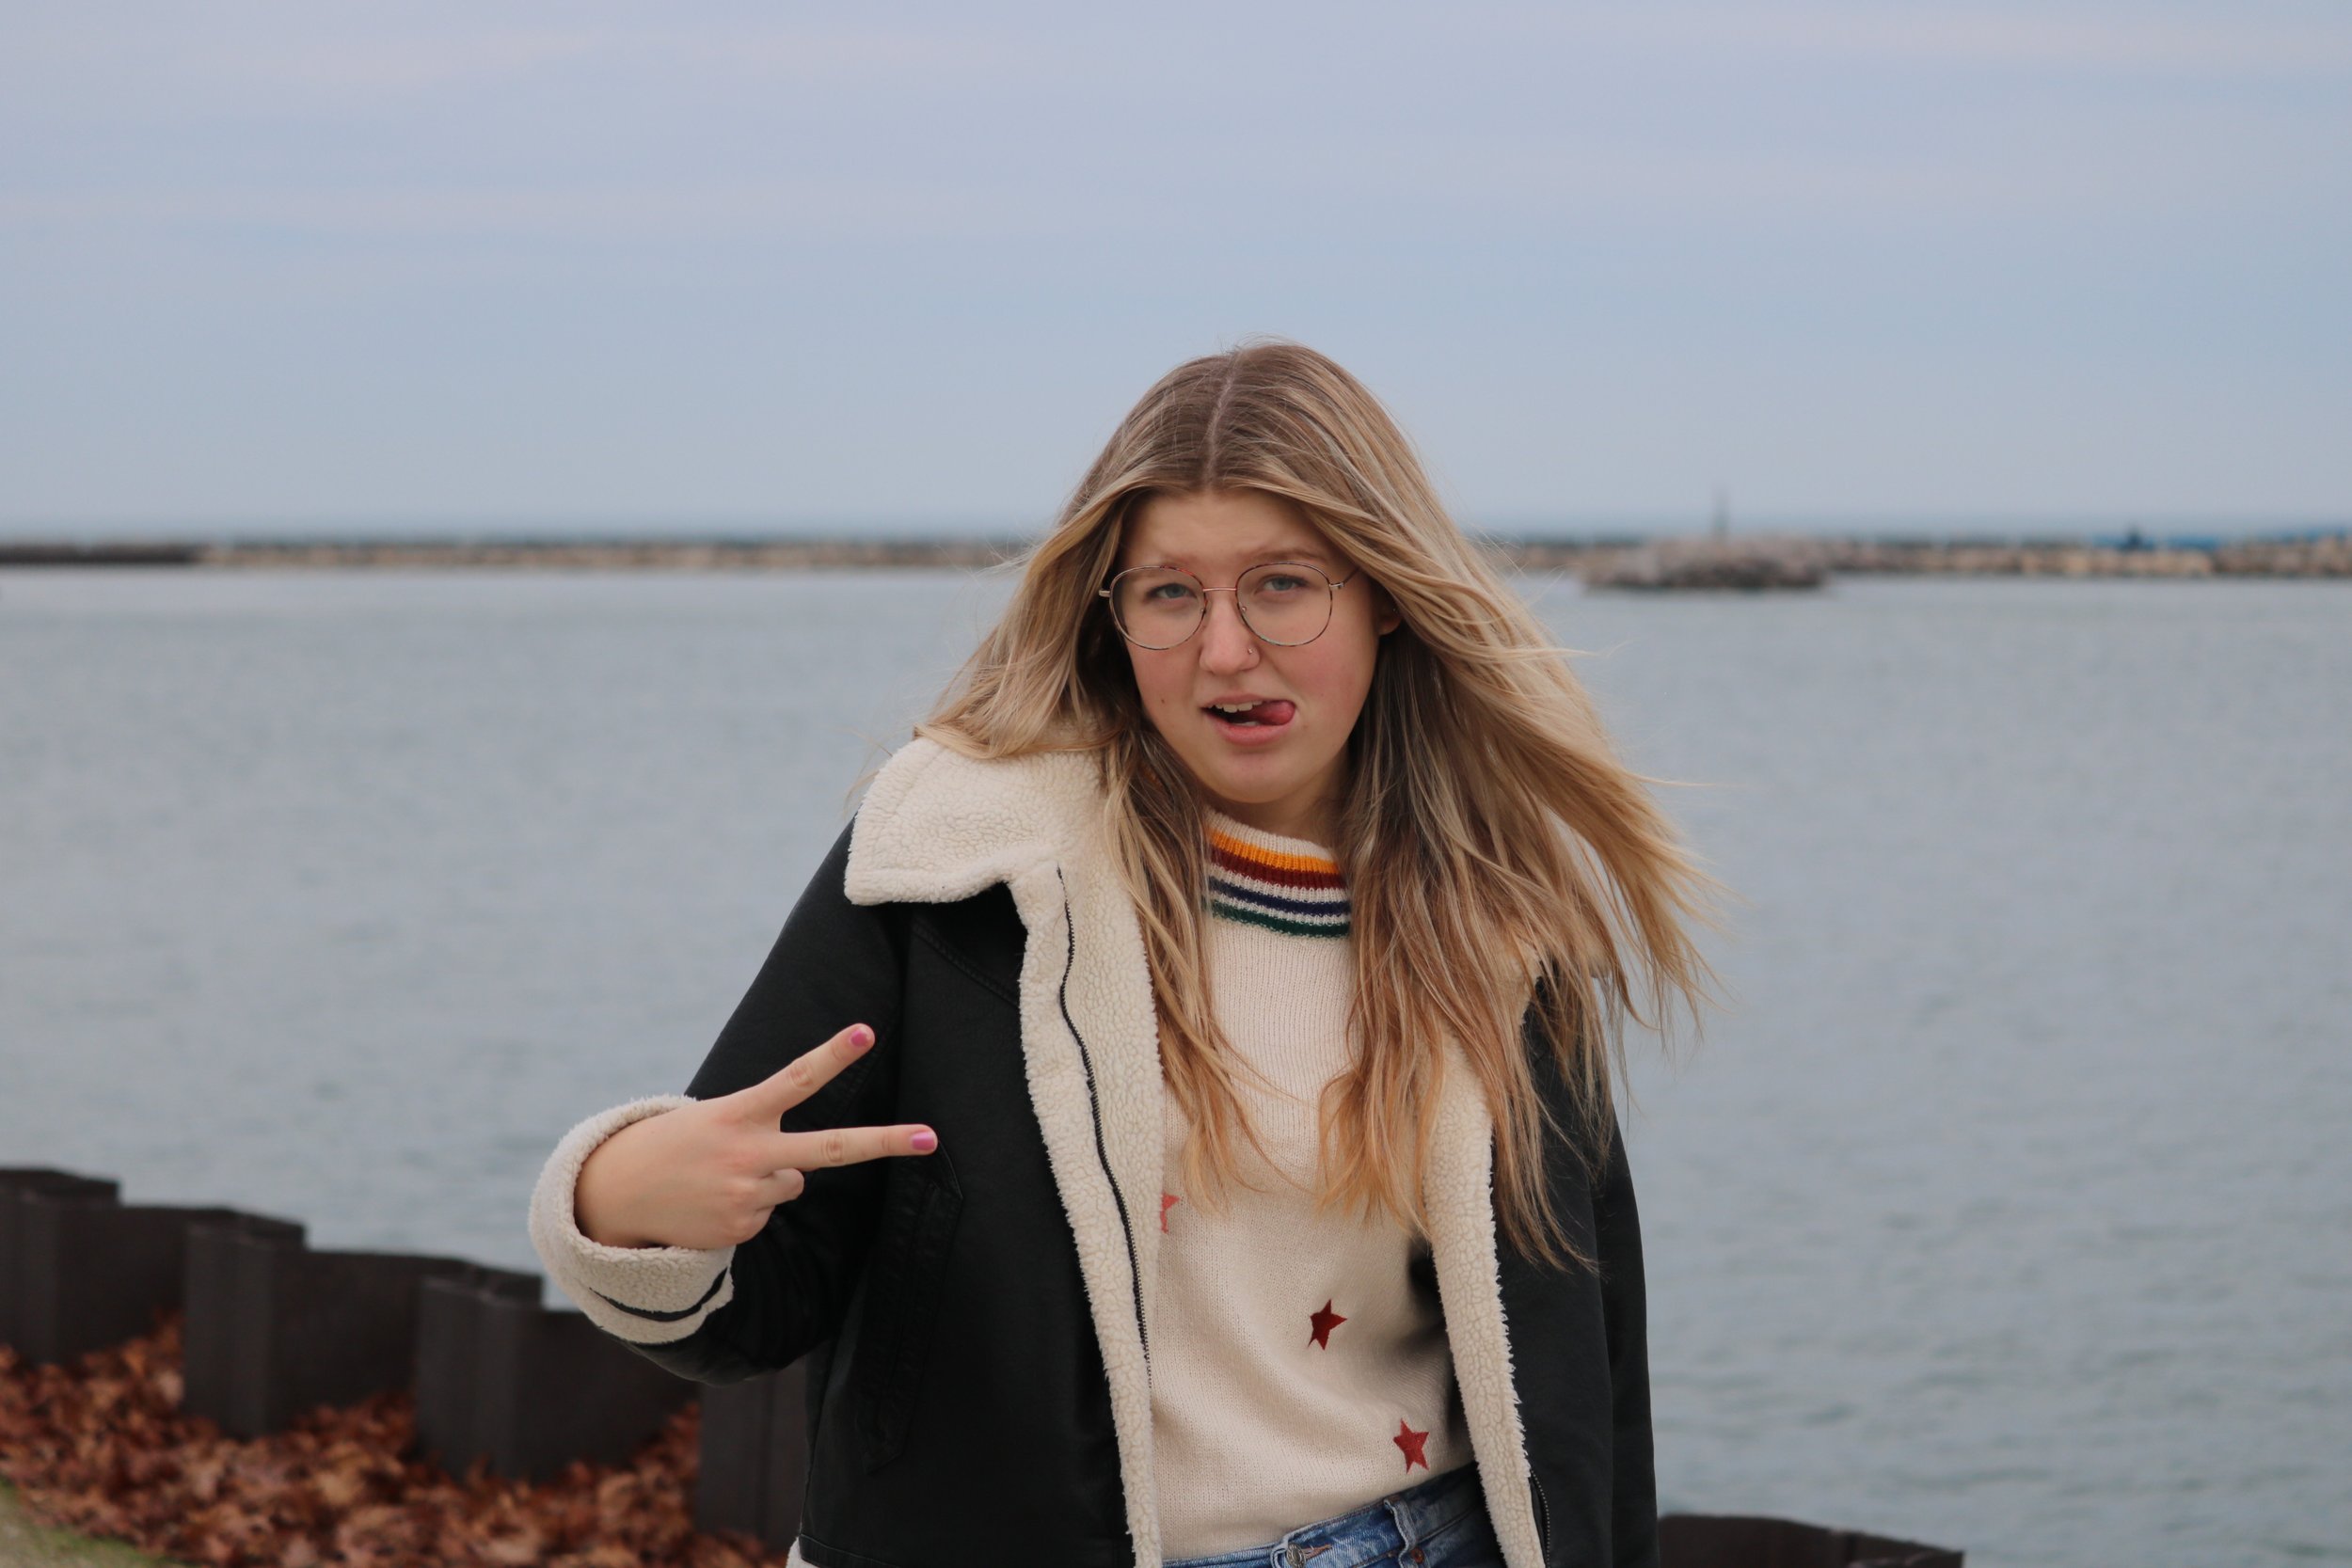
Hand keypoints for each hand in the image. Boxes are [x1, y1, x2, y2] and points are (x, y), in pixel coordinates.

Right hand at [575, 1022, 936, 1250]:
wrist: (617, 1194)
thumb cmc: (677, 1145)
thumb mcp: (714, 1118)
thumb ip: (764, 1132)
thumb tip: (805, 1177)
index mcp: (741, 1113)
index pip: (796, 1078)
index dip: (832, 1054)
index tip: (866, 1032)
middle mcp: (750, 1152)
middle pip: (832, 1147)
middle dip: (885, 1142)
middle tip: (931, 1137)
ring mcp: (748, 1193)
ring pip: (795, 1182)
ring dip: (769, 1178)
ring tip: (721, 1177)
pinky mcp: (743, 1228)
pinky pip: (770, 1212)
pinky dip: (749, 1206)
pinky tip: (713, 1201)